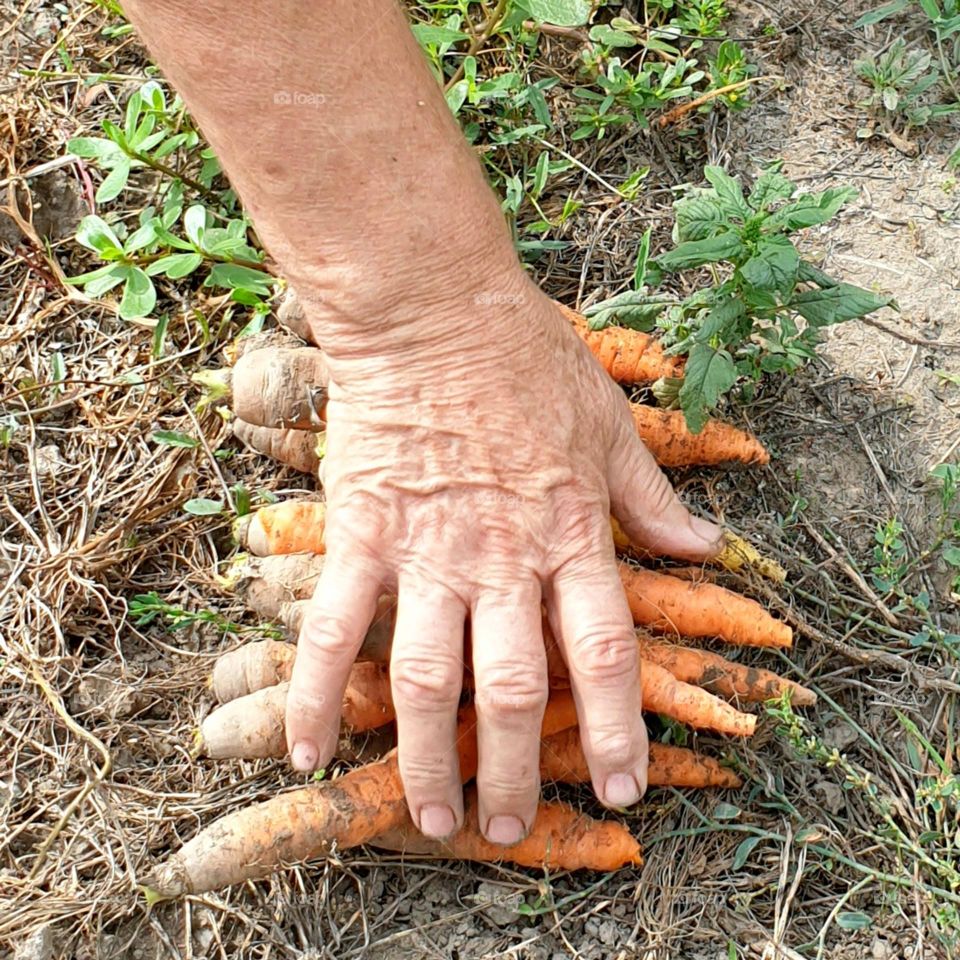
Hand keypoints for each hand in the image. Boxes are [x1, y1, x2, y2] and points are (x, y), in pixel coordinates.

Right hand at [281, 278, 722, 844]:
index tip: (621, 784)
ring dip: (430, 759)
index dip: (616, 727)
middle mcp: (502, 560)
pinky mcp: (362, 537)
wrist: (433, 311)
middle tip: (511, 828)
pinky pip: (334, 629)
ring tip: (435, 821)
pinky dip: (317, 694)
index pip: (604, 652)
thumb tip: (707, 547)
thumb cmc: (527, 360)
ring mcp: (427, 554)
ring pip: (430, 680)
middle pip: (514, 689)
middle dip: (516, 771)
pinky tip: (308, 751)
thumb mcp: (610, 425)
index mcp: (570, 535)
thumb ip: (654, 498)